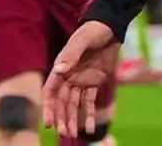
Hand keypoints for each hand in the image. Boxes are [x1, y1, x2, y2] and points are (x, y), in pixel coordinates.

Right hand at [43, 21, 119, 137]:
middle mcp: (68, 77)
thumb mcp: (82, 40)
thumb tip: (60, 70)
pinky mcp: (95, 82)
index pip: (51, 92)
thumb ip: (71, 55)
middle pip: (62, 102)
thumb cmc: (93, 30)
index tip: (49, 122)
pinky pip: (90, 101)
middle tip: (63, 132)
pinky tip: (91, 129)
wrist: (112, 27)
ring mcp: (81, 81)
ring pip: (74, 105)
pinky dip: (90, 115)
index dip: (49, 107)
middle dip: (61, 118)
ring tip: (72, 134)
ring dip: (73, 119)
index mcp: (61, 68)